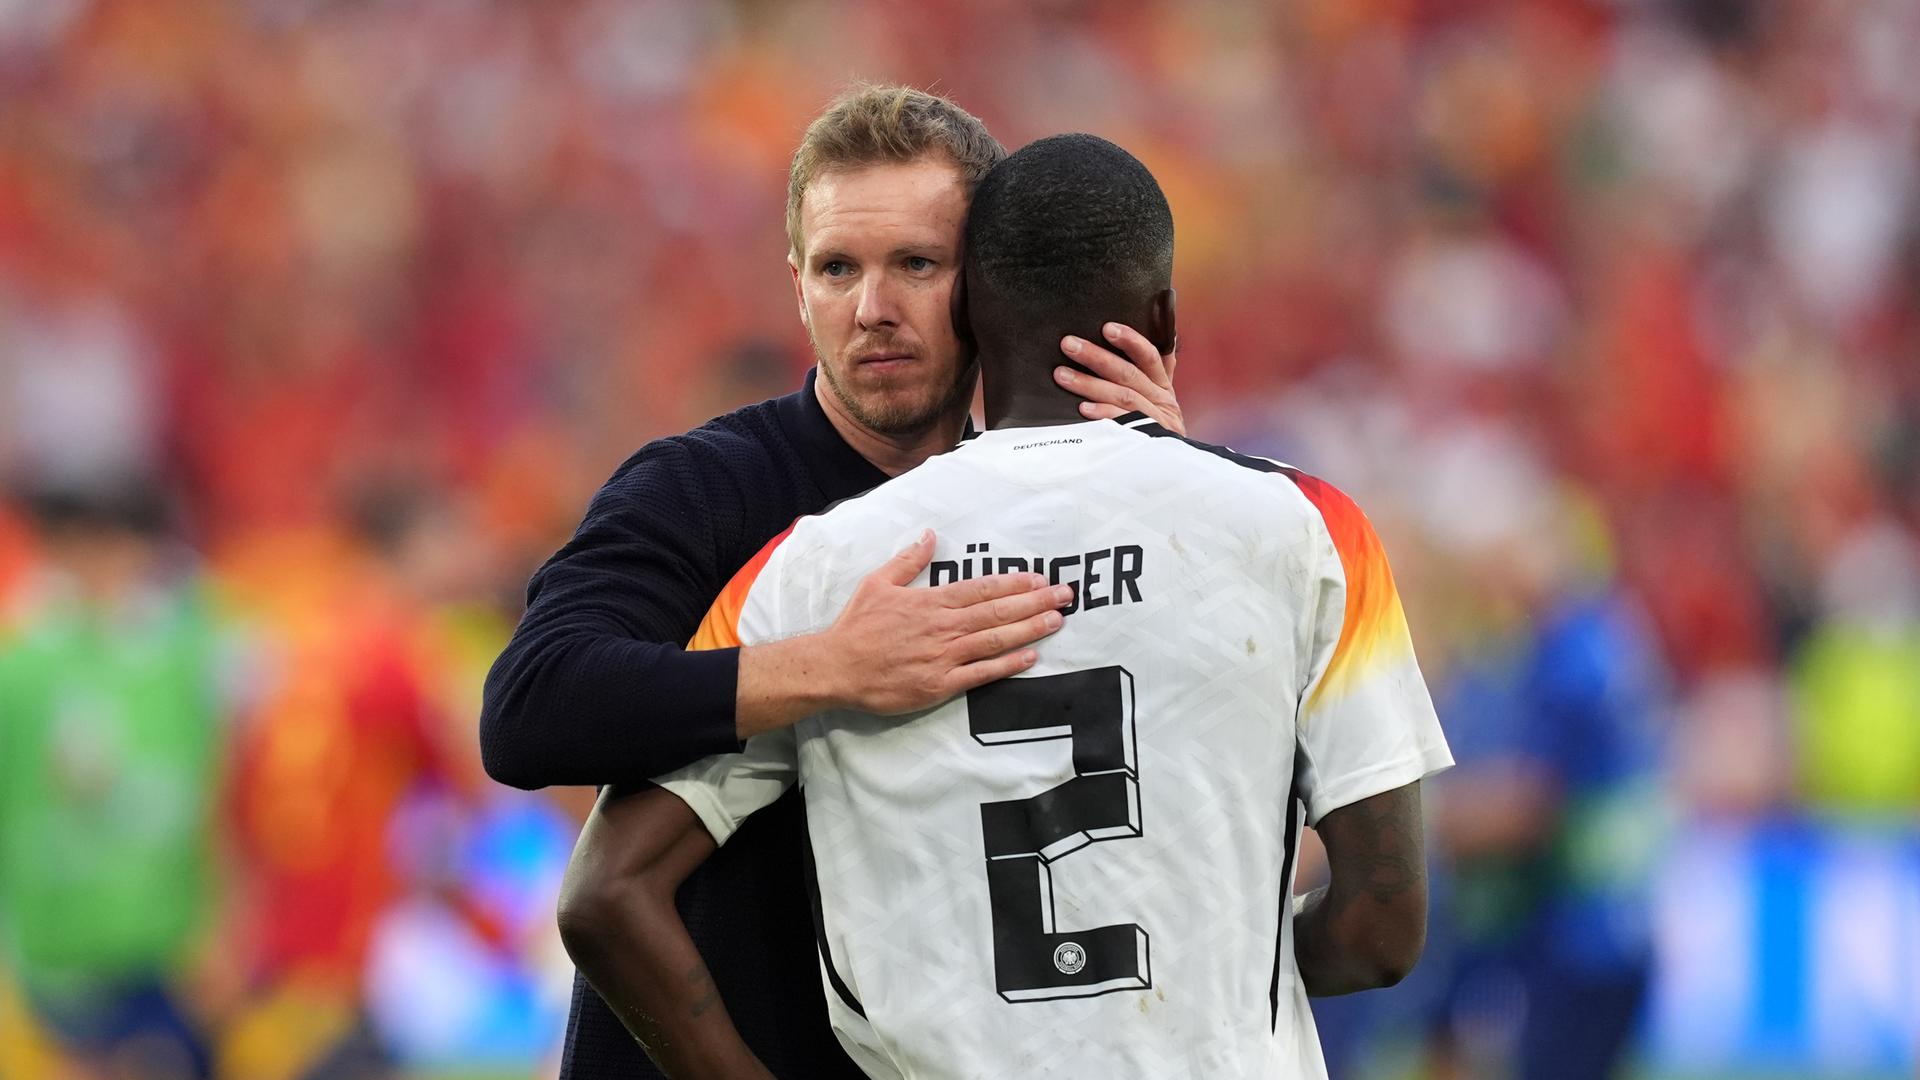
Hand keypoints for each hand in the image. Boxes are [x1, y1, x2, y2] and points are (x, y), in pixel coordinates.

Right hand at [821, 530, 1071, 715]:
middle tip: (1065, 596)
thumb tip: (929, 535)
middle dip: (1035, 602)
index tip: (1040, 578)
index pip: (981, 589)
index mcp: (931, 601)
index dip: (1014, 583)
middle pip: (997, 612)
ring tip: (1056, 620)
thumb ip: (908, 560)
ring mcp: (944, 656)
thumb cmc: (857, 625)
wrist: (837, 667)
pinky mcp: (940, 684)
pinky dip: (1008, 665)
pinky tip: (1030, 656)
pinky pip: (981, 673)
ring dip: (1030, 629)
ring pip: (995, 640)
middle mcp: (943, 627)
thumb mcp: (877, 583)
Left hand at [1056, 321, 1184, 434]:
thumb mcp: (1163, 399)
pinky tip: (1082, 408)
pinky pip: (1121, 424)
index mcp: (1162, 386)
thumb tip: (1163, 334)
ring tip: (1061, 374)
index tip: (1107, 328)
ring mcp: (1153, 421)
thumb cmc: (1159, 427)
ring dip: (1090, 384)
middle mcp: (1160, 400)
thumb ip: (1159, 370)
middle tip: (1069, 344)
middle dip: (1097, 357)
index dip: (1130, 341)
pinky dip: (1103, 414)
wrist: (1172, 469)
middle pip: (1128, 373)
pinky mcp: (1144, 439)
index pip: (1149, 356)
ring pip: (1122, 396)